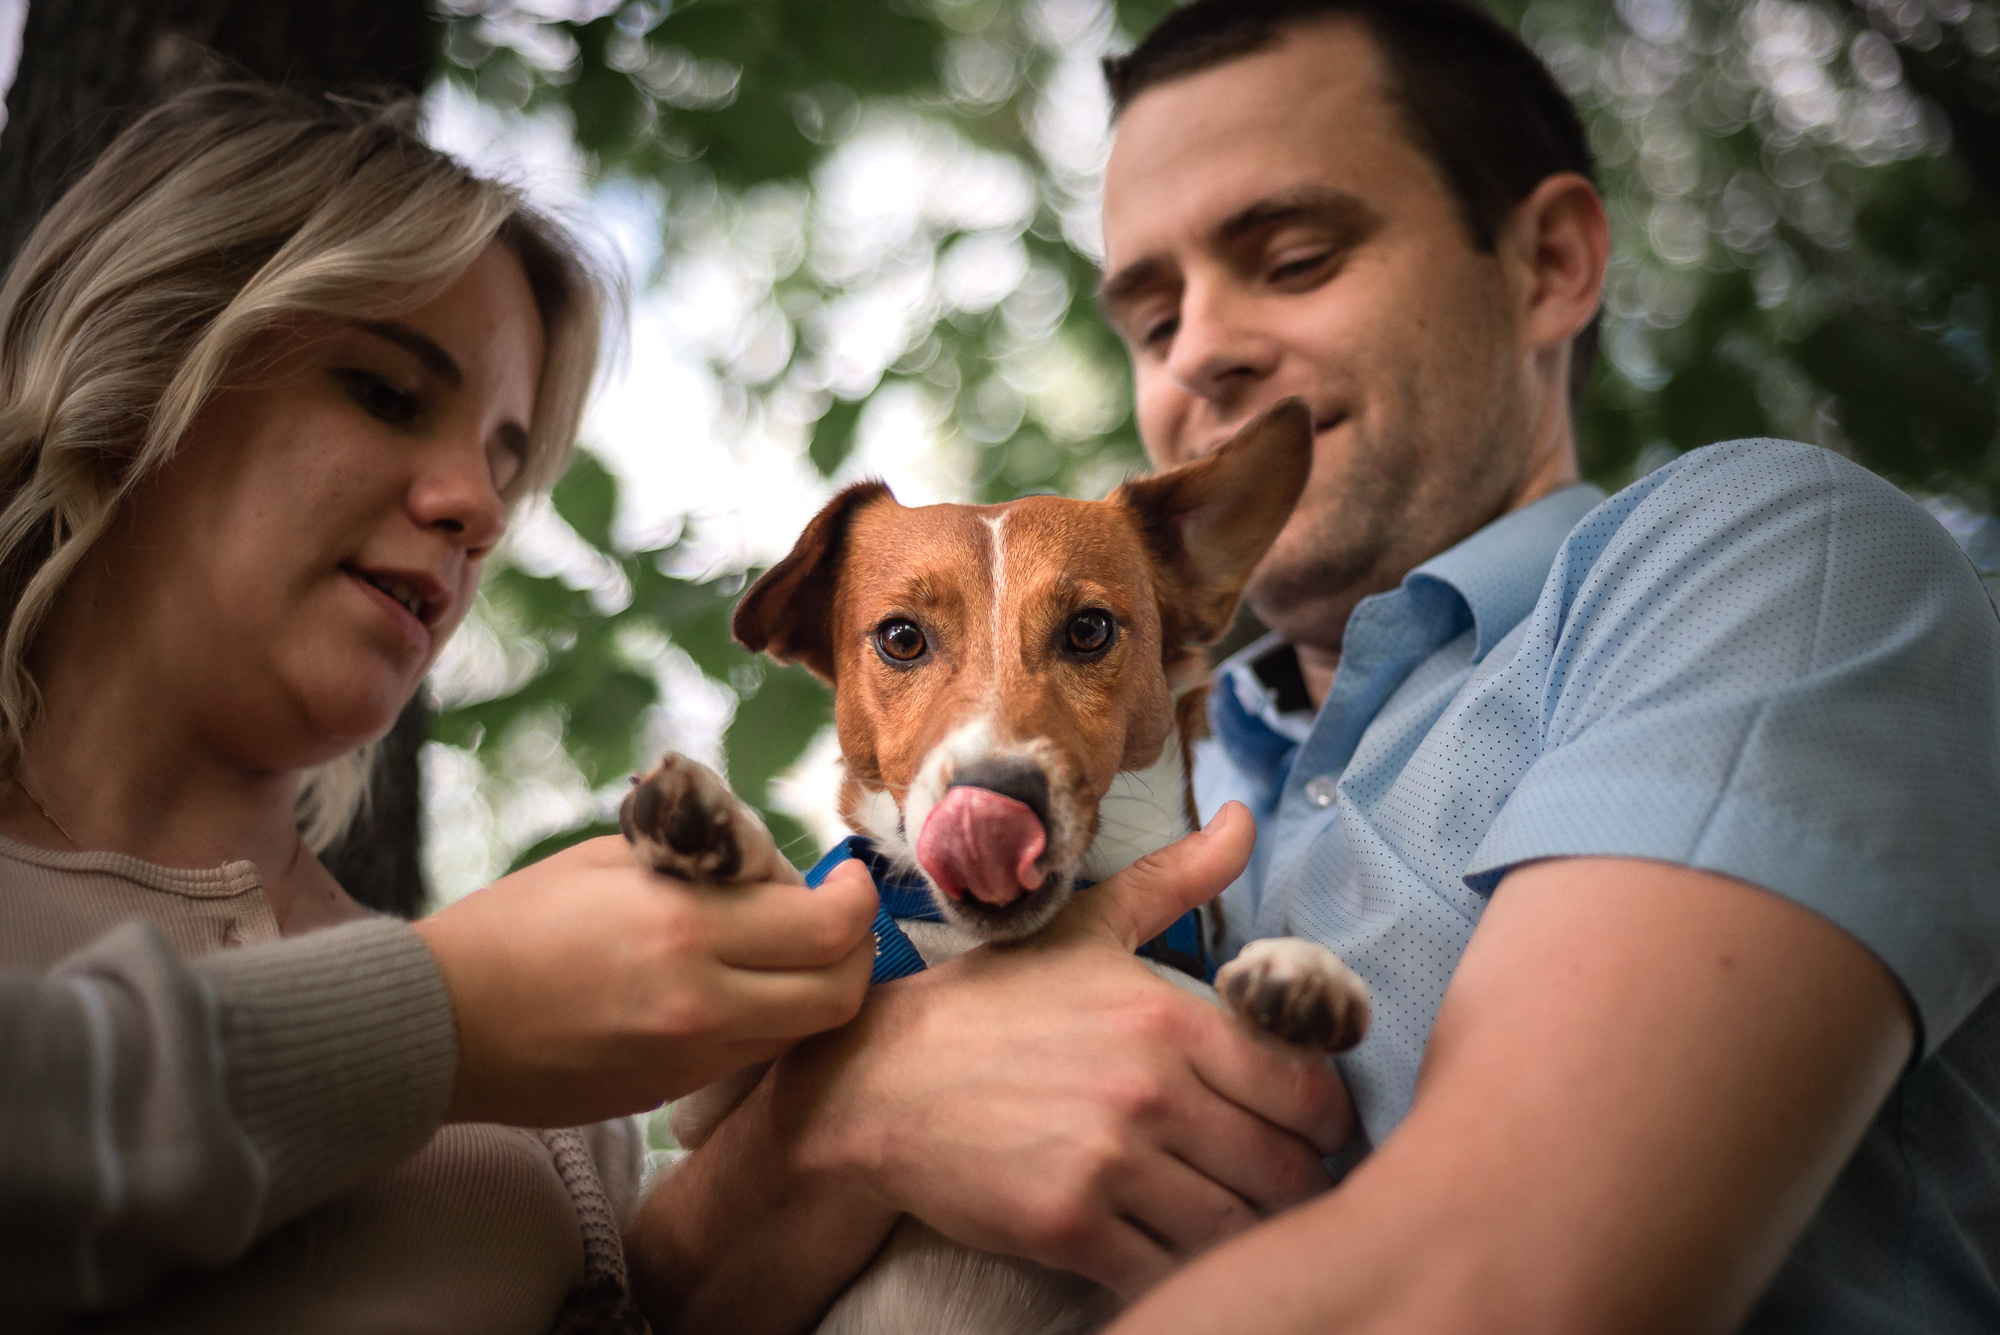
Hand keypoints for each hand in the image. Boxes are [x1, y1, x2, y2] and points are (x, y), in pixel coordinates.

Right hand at [413, 835, 877, 1126]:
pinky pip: (752, 1056)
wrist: (437, 1025)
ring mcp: (689, 1060)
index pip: (827, 926)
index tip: (847, 876)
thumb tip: (770, 869)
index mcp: (687, 930)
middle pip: (839, 995)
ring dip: (814, 988)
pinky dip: (769, 1020)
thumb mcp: (610, 861)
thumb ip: (702, 862)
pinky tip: (738, 987)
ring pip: (803, 1032)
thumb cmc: (515, 925)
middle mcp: (703, 1004)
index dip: (855, 898)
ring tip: (783, 948)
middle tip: (836, 917)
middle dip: (855, 950)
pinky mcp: (670, 1093)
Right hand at [768, 803, 1353, 1295]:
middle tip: (1282, 1182)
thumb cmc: (994, 1007)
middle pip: (1288, 1169)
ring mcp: (1109, 1164)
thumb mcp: (1088, 928)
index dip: (1328, 1119)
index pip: (1308, 1089)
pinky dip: (1185, 1272)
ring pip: (1238, 1230)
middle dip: (1298, 1182)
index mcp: (1168, 1016)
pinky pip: (1171, 1272)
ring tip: (1236, 1218)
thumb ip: (1178, 880)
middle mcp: (1150, 1090)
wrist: (879, 1083)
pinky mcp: (1070, 1229)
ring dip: (1249, 1232)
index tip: (1312, 1129)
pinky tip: (1173, 1249)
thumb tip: (1247, 819)